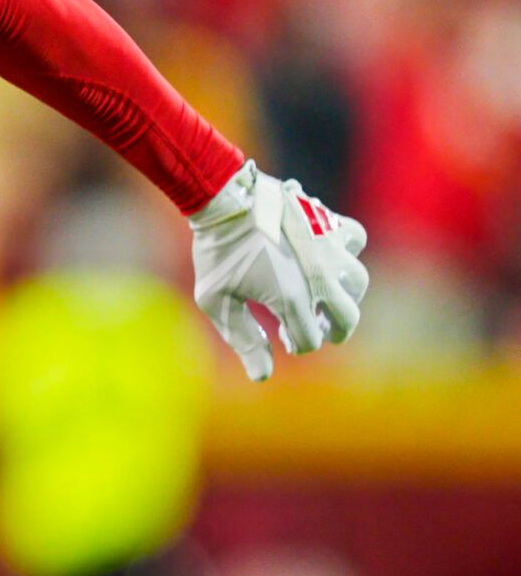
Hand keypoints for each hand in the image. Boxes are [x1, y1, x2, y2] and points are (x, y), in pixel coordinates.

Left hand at [190, 161, 369, 380]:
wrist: (223, 199)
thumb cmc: (217, 251)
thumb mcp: (217, 300)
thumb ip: (242, 339)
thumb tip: (263, 376)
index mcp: (292, 299)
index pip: (310, 339)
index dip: (296, 343)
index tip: (282, 337)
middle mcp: (319, 277)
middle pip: (347, 319)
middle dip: (332, 330)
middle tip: (316, 328)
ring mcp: (329, 249)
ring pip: (357, 282)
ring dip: (343, 295)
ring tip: (321, 295)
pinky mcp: (330, 223)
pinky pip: (355, 240)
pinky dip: (347, 251)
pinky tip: (328, 256)